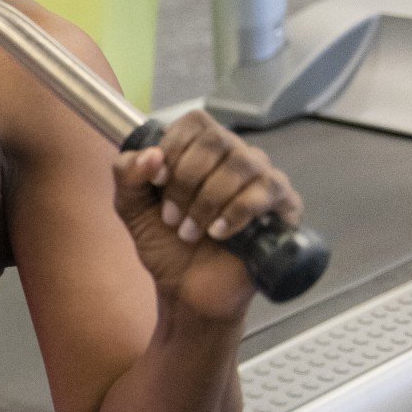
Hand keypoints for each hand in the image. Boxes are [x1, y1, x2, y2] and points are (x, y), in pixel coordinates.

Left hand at [113, 109, 302, 321]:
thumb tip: (150, 155)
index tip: (157, 182)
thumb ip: (127, 175)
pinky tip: (219, 233)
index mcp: (201, 150)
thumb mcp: (131, 207)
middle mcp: (235, 157)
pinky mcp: (284, 207)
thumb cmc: (165, 245)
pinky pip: (269, 189)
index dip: (172, 149)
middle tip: (172, 216)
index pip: (195, 122)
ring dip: (208, 200)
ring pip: (243, 163)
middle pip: (218, 139)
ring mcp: (263, 180)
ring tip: (191, 231)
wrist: (187, 289)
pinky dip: (236, 211)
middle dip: (186, 180)